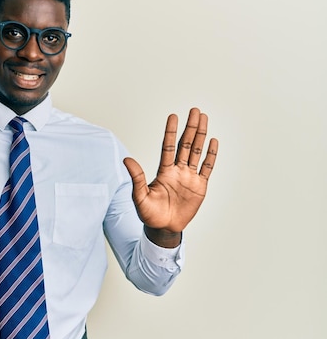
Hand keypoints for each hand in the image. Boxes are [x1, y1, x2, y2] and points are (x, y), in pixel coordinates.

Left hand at [123, 108, 217, 245]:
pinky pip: (207, 168)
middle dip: (191, 127)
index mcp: (164, 171)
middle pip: (186, 144)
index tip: (173, 116)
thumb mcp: (139, 196)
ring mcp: (189, 177)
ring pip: (197, 151)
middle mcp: (177, 170)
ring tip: (204, 118)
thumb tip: (126, 160)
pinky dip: (211, 155)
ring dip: (201, 135)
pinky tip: (213, 141)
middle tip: (195, 110)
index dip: (171, 131)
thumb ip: (137, 178)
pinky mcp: (200, 186)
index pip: (168, 146)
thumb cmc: (149, 213)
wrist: (163, 228)